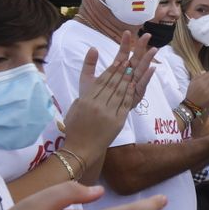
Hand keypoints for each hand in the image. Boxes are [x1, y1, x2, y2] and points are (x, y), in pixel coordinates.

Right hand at [62, 39, 155, 156]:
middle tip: (128, 60)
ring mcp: (108, 114)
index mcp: (86, 100)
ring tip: (133, 69)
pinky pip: (125, 104)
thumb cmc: (75, 128)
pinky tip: (133, 85)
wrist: (80, 148)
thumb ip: (84, 95)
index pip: (101, 82)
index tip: (118, 61)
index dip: (110, 70)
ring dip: (127, 79)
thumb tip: (94, 83)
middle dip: (121, 71)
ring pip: (119, 92)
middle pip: (112, 84)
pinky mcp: (117, 122)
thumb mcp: (74, 107)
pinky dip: (129, 93)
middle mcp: (97, 105)